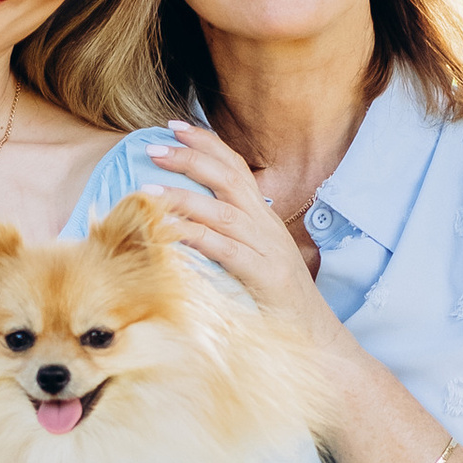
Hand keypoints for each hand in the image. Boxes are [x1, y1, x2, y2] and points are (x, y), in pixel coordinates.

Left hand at [145, 120, 343, 349]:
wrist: (314, 335)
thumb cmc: (277, 301)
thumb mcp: (253, 259)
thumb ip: (227, 237)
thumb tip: (186, 223)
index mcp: (262, 216)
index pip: (234, 166)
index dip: (205, 143)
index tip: (173, 127)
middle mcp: (265, 224)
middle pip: (227, 176)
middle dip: (189, 157)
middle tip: (153, 148)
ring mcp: (266, 248)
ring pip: (221, 210)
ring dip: (182, 197)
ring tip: (147, 191)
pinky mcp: (263, 274)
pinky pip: (224, 249)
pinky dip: (194, 237)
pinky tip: (168, 232)